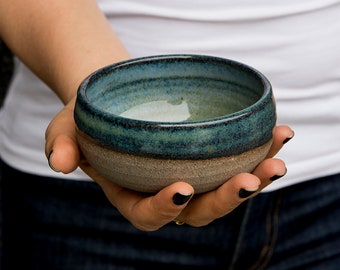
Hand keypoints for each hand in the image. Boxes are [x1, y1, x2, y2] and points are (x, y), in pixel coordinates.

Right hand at [45, 100, 293, 230]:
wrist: (117, 102)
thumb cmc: (90, 121)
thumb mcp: (65, 130)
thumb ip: (60, 145)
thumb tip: (58, 162)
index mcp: (132, 195)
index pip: (149, 214)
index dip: (165, 208)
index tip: (181, 189)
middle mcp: (167, 191)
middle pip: (200, 209)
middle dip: (226, 199)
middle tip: (249, 180)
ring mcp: (192, 176)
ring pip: (226, 188)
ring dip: (256, 178)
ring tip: (277, 158)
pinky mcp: (207, 157)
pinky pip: (237, 158)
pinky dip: (259, 148)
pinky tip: (279, 131)